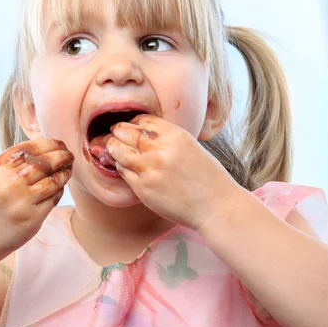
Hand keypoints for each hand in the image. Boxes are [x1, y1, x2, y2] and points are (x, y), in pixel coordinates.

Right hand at [0, 139, 73, 265]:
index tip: (58, 144)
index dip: (49, 144)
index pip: (29, 149)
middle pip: (45, 163)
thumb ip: (10, 163)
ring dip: (64, 172)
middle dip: (62, 155)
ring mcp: (22, 202)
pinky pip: (53, 198)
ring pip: (53, 180)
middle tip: (69, 154)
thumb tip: (42, 148)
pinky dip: (59, 190)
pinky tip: (59, 187)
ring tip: (68, 169)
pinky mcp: (33, 218)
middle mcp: (9, 184)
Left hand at [105, 115, 238, 230]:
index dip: (133, 122)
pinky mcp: (143, 189)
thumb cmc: (207, 177)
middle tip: (114, 132)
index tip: (130, 125)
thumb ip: (168, 138)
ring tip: (111, 146)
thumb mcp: (191, 146)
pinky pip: (123, 172)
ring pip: (119, 151)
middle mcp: (161, 150)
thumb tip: (144, 133)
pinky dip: (120, 165)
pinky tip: (122, 164)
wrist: (215, 206)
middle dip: (117, 130)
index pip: (143, 120)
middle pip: (127, 132)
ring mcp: (150, 170)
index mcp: (176, 136)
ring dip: (112, 147)